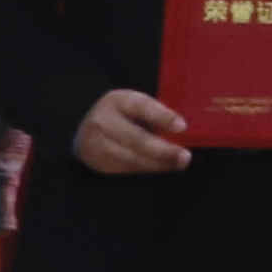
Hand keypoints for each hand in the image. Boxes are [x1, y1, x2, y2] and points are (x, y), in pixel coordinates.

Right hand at [74, 88, 196, 178]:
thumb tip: (181, 130)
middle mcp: (103, 121)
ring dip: (158, 164)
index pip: (142, 107)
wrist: (87, 130)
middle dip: (163, 150)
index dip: (163, 117)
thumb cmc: (121, 115)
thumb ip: (155, 114)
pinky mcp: (97, 162)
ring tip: (177, 164)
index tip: (182, 126)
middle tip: (185, 156)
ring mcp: (96, 144)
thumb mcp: (135, 105)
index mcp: (117, 101)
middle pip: (136, 139)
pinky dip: (146, 170)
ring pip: (131, 158)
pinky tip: (161, 168)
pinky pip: (125, 170)